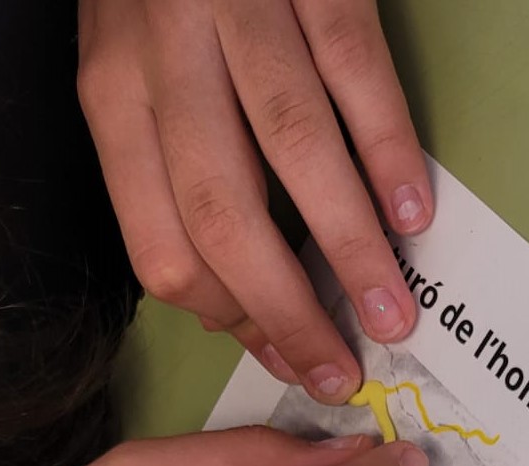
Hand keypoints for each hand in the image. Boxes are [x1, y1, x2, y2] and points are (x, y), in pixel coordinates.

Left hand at [77, 0, 432, 400]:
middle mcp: (161, 58)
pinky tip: (415, 213)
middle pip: (224, 218)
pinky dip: (387, 150)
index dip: (231, 320)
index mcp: (112, 100)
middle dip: (292, 311)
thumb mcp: (132, 75)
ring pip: (292, 153)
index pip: (163, 247)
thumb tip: (232, 296)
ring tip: (394, 313)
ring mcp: (236, 10)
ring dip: (351, 248)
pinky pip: (352, 72)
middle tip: (344, 367)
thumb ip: (168, 172)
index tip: (287, 357)